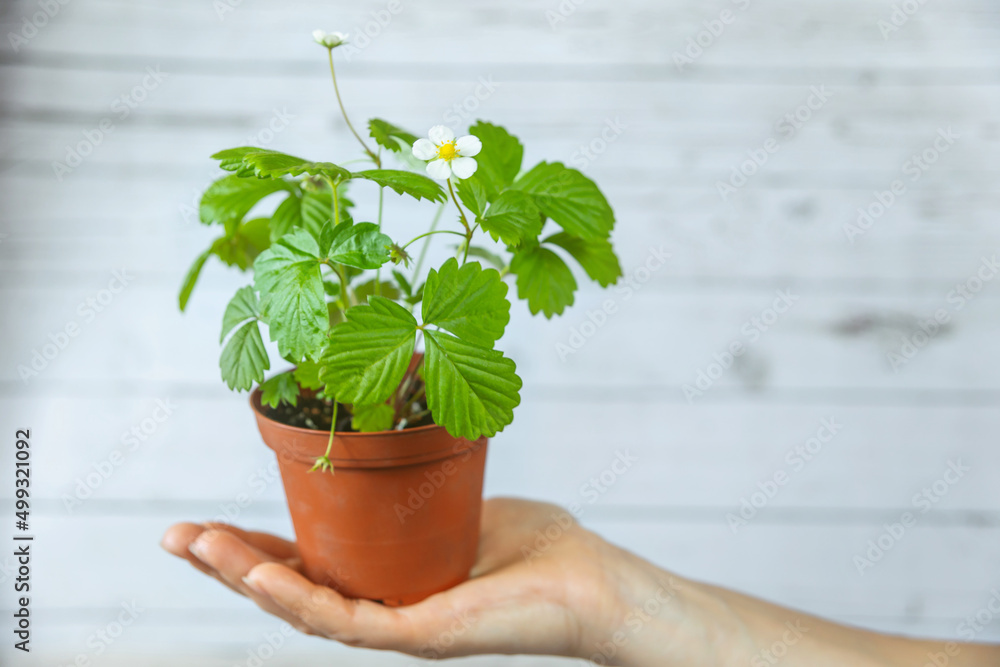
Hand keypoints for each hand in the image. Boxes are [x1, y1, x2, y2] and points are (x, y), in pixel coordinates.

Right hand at [160, 497, 671, 661]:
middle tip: (172, 535)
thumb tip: (389, 440)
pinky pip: (344, 618)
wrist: (592, 582)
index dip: (253, 543)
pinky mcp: (419, 635)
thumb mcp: (460, 501)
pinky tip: (253, 572)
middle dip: (226, 562)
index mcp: (388, 576)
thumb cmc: (538, 545)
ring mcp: (397, 625)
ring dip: (242, 575)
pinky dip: (294, 594)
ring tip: (193, 545)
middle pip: (290, 586)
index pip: (307, 561)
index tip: (206, 520)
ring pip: (302, 605)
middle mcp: (383, 605)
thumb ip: (418, 487)